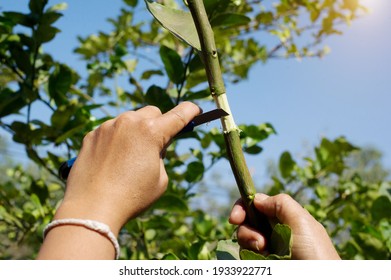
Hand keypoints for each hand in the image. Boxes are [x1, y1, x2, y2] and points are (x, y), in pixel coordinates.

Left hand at [38, 102, 200, 258]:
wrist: (92, 208)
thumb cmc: (131, 197)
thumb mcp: (160, 179)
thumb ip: (160, 156)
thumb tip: (153, 146)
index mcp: (151, 132)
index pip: (178, 115)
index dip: (190, 112)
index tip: (195, 110)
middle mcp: (129, 122)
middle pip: (152, 113)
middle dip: (158, 125)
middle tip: (156, 147)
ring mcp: (107, 127)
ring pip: (130, 120)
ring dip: (136, 131)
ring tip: (129, 159)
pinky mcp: (92, 135)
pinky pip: (111, 130)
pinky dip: (117, 139)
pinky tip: (112, 161)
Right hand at [229, 193, 339, 259]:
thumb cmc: (314, 251)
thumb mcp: (301, 220)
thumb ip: (279, 203)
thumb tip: (256, 199)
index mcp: (283, 217)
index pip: (255, 205)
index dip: (242, 208)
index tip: (235, 218)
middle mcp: (273, 231)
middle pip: (246, 223)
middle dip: (246, 231)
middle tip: (260, 243)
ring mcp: (268, 249)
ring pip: (244, 241)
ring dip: (250, 246)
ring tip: (267, 255)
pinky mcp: (264, 263)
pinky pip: (247, 257)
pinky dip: (251, 258)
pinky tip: (265, 262)